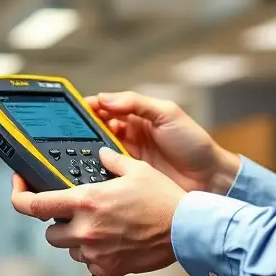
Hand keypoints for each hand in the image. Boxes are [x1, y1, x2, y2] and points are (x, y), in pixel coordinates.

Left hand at [10, 147, 185, 275]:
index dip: (19, 197)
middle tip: (77, 212)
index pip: (35, 205)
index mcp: (87, 201)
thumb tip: (101, 156)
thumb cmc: (163, 199)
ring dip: (77, 238)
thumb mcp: (137, 169)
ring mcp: (96, 252)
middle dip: (58, 223)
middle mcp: (86, 229)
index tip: (19, 190)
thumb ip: (112, 161)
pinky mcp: (108, 268)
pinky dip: (95, 253)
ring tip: (101, 226)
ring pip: (69, 249)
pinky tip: (113, 240)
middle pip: (49, 232)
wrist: (185, 230)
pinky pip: (89, 262)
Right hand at [86, 91, 239, 194]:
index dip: (90, 107)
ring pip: (98, 150)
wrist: (209, 178)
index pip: (107, 107)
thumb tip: (105, 97)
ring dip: (85, 150)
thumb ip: (137, 103)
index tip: (72, 108)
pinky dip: (96, 169)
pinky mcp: (130, 177)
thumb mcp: (168, 114)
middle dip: (82, 128)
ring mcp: (129, 157)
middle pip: (98, 129)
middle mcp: (130, 135)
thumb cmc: (193, 143)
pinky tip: (85, 170)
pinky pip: (107, 170)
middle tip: (65, 132)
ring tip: (72, 150)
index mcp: (138, 116)